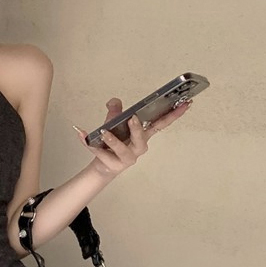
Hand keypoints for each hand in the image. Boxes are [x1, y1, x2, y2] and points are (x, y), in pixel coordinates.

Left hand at [73, 96, 192, 177]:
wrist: (103, 165)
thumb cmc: (113, 143)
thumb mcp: (114, 123)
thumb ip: (115, 111)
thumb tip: (114, 101)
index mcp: (142, 136)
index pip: (161, 124)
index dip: (174, 115)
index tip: (186, 103)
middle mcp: (138, 148)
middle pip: (142, 140)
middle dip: (138, 129)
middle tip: (133, 118)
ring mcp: (126, 158)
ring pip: (122, 150)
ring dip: (112, 140)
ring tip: (103, 131)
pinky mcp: (113, 165)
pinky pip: (100, 153)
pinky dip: (89, 143)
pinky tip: (80, 133)